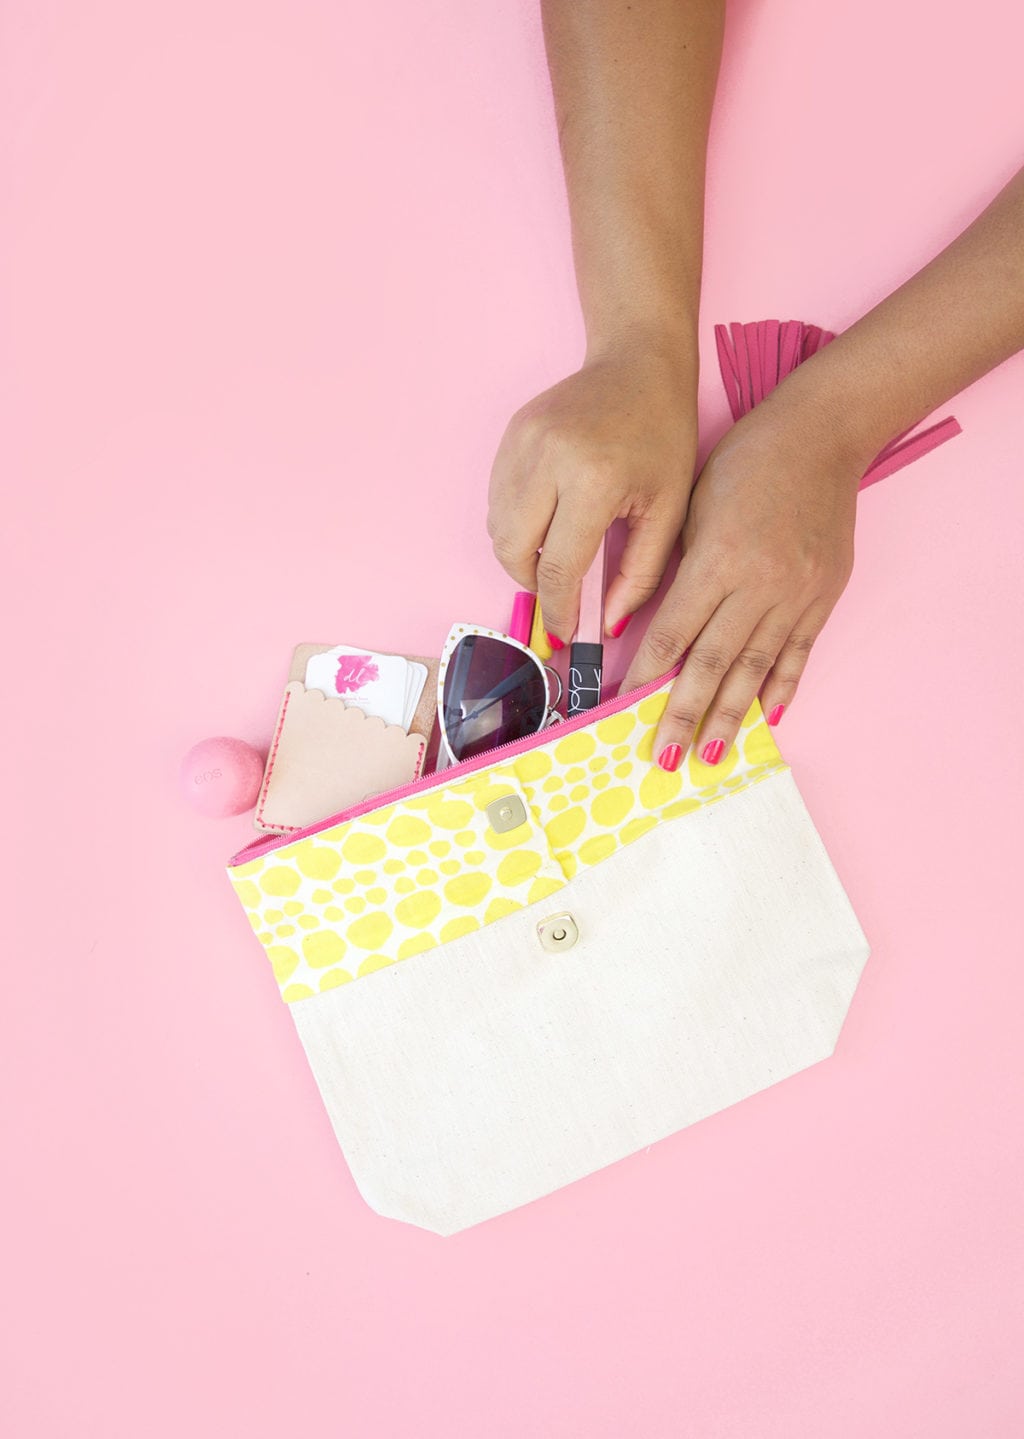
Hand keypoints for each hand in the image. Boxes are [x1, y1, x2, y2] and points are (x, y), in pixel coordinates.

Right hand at [487, 340, 697, 645]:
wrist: (638, 363)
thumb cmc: (662, 436)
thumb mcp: (667, 511)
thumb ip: (639, 574)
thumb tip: (607, 625)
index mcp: (593, 480)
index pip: (559, 566)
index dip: (559, 608)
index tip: (566, 631)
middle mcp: (548, 460)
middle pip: (513, 551)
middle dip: (532, 581)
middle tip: (560, 586)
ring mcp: (522, 444)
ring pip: (498, 528)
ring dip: (522, 552)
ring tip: (559, 547)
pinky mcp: (510, 435)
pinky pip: (497, 499)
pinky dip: (517, 521)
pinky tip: (550, 514)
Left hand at [622, 390, 861, 768]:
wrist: (821, 437)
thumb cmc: (746, 462)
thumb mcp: (694, 507)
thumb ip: (679, 568)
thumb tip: (658, 626)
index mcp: (717, 560)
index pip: (673, 634)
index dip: (645, 676)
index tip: (622, 709)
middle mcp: (758, 585)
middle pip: (711, 664)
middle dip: (683, 715)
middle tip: (663, 757)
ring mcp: (795, 595)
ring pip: (754, 670)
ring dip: (730, 717)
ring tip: (711, 755)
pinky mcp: (822, 597)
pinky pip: (797, 654)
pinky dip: (781, 688)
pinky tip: (766, 719)